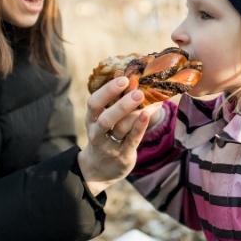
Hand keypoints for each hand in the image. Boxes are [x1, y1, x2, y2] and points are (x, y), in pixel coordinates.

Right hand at [76, 77, 161, 194]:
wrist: (100, 169)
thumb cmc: (105, 135)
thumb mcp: (103, 117)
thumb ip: (112, 98)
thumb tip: (122, 71)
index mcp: (91, 119)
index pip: (94, 103)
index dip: (107, 90)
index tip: (123, 77)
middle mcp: (96, 133)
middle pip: (105, 118)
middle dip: (121, 104)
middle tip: (138, 90)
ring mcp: (109, 146)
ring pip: (121, 128)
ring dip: (136, 113)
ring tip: (150, 99)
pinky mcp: (122, 155)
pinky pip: (131, 140)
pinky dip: (139, 127)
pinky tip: (147, 114)